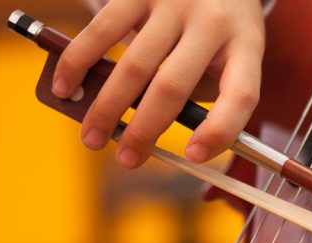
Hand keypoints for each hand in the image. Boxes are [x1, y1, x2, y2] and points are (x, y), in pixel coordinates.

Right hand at [51, 0, 264, 167]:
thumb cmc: (217, 31)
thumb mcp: (228, 58)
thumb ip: (201, 95)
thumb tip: (145, 135)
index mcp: (246, 46)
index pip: (241, 95)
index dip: (219, 131)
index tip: (194, 156)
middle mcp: (213, 22)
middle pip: (174, 86)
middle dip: (145, 131)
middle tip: (127, 159)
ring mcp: (174, 3)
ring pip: (135, 65)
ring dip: (108, 108)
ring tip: (92, 137)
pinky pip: (104, 29)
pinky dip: (79, 62)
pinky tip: (66, 87)